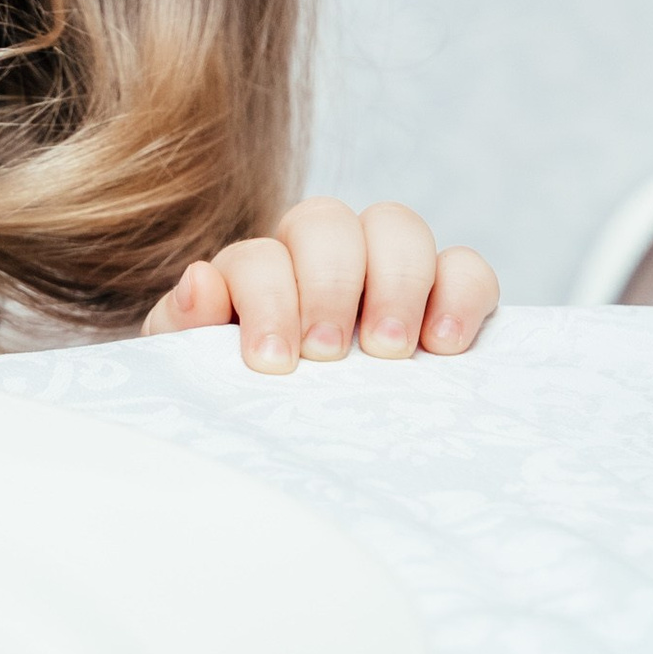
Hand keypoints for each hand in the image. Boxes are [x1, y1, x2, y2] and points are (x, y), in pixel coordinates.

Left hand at [143, 195, 497, 373]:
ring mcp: (386, 267)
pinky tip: (445, 345)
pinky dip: (462, 293)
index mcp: (257, 268)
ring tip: (389, 353)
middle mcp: (321, 253)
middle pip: (327, 223)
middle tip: (329, 355)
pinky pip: (466, 266)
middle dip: (329, 285)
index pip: (258, 256)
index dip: (266, 299)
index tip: (272, 362)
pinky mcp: (447, 294)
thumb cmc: (246, 395)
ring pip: (397, 226)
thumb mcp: (199, 369)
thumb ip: (187, 326)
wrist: (292, 430)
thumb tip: (200, 281)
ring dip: (395, 283)